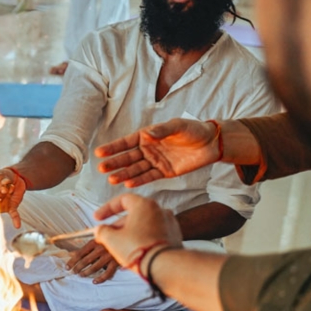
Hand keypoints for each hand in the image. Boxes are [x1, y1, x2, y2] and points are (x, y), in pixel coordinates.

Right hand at [0, 167, 26, 228]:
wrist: (15, 177)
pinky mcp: (11, 207)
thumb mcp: (1, 175)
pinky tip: (17, 226)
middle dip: (1, 191)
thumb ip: (1, 181)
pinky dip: (15, 219)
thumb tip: (4, 189)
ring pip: (3, 205)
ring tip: (11, 187)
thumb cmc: (3, 176)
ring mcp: (2, 205)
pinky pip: (13, 214)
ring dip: (8, 195)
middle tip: (5, 185)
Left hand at [66, 239, 118, 283]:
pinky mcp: (116, 262)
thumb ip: (86, 247)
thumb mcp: (98, 238)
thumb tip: (72, 253)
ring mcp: (109, 255)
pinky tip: (94, 281)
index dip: (72, 261)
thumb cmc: (111, 236)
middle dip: (77, 268)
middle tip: (73, 272)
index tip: (67, 267)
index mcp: (95, 241)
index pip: (79, 253)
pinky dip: (101, 279)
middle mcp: (101, 248)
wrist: (128, 235)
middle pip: (85, 261)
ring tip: (81, 275)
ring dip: (86, 273)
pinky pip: (107, 273)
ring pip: (94, 268)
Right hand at [93, 194, 182, 270]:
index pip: (122, 200)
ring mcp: (169, 223)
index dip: (107, 208)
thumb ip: (102, 231)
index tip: (99, 218)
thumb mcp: (112, 239)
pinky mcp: (174, 236)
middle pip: (133, 213)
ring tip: (121, 246)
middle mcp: (159, 210)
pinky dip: (144, 238)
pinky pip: (154, 233)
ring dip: (131, 232)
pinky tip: (136, 249)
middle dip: (118, 225)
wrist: (164, 266)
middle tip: (108, 235)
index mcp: (144, 205)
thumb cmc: (139, 249)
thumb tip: (100, 230)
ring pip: (144, 224)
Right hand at [95, 118, 218, 187]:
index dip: (113, 148)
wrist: (211, 143)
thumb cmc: (193, 130)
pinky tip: (128, 184)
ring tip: (112, 179)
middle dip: (115, 163)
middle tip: (102, 169)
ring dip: (124, 174)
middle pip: (128, 158)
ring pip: (135, 169)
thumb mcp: (177, 126)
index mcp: (147, 136)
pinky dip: (139, 181)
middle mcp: (148, 149)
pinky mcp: (164, 172)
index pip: (126, 143)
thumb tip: (146, 134)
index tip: (100, 152)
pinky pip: (149, 177)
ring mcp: (155, 162)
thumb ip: (161, 131)